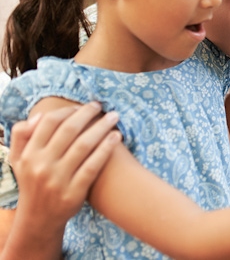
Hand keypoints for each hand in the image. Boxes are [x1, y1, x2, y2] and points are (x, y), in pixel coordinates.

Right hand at [9, 102, 120, 223]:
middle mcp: (42, 166)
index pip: (49, 123)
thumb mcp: (18, 160)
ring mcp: (58, 180)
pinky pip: (93, 165)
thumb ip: (22, 135)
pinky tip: (116, 137)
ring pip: (84, 145)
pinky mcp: (74, 192)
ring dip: (101, 127)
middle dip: (87, 113)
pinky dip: (106, 149)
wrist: (39, 219)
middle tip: (101, 105)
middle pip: (69, 130)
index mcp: (29, 155)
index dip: (67, 110)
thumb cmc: (33, 183)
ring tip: (114, 117)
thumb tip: (40, 115)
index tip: (81, 105)